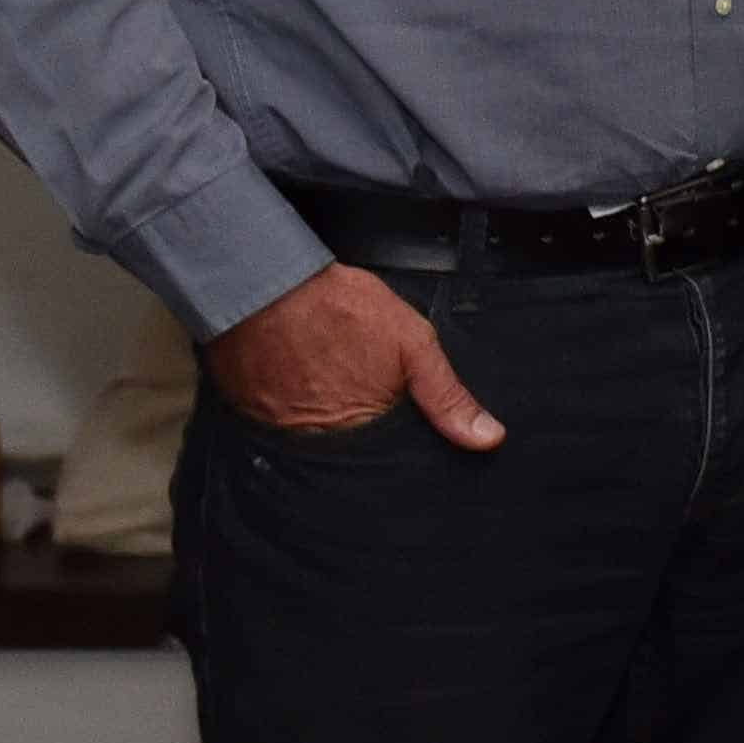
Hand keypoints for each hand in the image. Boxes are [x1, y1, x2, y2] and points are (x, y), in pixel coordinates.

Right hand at [207, 264, 502, 448]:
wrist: (268, 283)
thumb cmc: (340, 307)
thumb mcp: (414, 344)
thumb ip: (448, 396)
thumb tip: (488, 438)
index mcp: (367, 427)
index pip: (392, 460)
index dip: (402, 446)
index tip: (400, 429)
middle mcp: (325, 440)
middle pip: (355, 456)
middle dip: (364, 437)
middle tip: (356, 392)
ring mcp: (286, 432)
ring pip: (318, 445)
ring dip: (327, 426)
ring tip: (327, 385)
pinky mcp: (254, 419)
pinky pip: (281, 431)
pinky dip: (293, 414)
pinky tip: (300, 386)